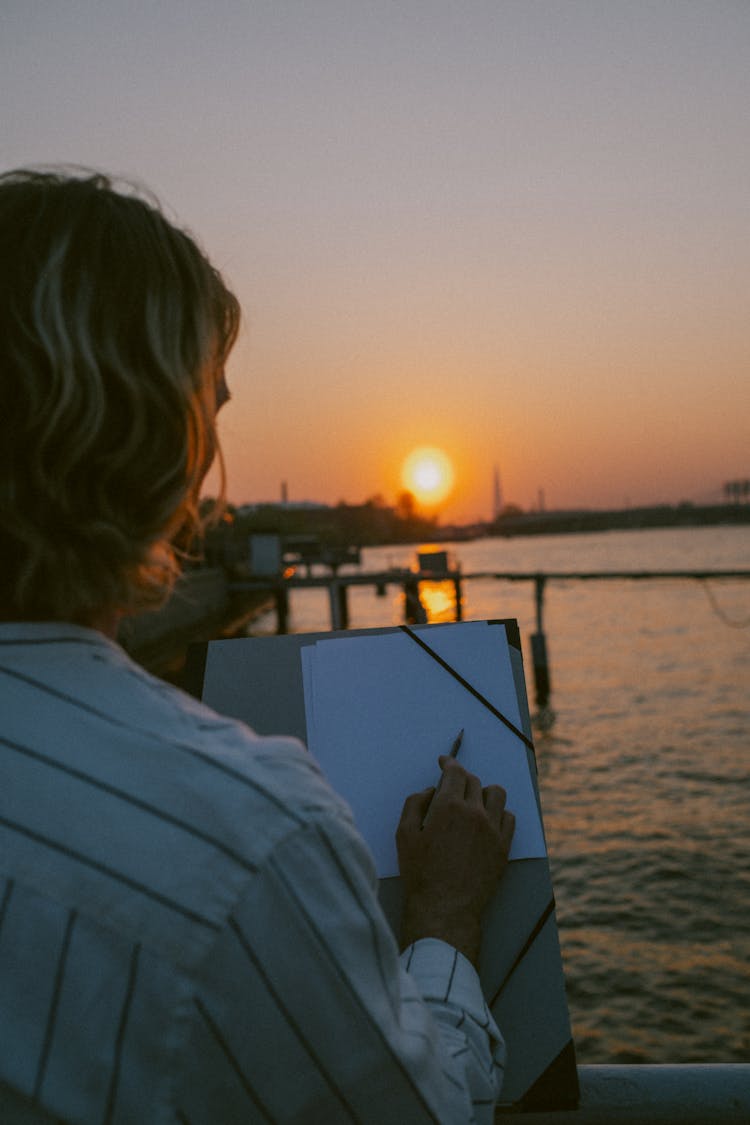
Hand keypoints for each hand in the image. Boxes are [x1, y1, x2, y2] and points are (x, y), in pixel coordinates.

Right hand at [396, 756, 514, 966]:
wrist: (444, 908)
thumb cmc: (420, 872)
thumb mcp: (404, 834)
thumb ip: (414, 803)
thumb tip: (430, 790)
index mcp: (449, 806)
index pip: (455, 772)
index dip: (449, 763)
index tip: (444, 762)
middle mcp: (475, 813)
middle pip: (474, 781)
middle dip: (461, 779)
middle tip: (452, 787)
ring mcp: (493, 830)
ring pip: (497, 794)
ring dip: (484, 792)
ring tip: (473, 801)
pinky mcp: (504, 847)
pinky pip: (509, 818)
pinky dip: (499, 813)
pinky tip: (488, 820)